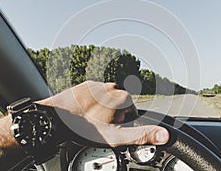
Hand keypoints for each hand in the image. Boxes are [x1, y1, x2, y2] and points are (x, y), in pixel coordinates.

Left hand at [37, 81, 168, 146]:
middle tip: (99, 127)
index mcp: (122, 96)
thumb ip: (142, 135)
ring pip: (106, 100)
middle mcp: (111, 86)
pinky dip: (91, 104)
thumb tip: (165, 135)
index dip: (123, 124)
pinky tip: (82, 113)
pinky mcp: (85, 85)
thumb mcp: (116, 137)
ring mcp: (97, 84)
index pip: (132, 112)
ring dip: (102, 109)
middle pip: (119, 105)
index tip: (111, 130)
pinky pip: (93, 95)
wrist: (55, 118)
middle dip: (113, 116)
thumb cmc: (85, 127)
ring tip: (89, 121)